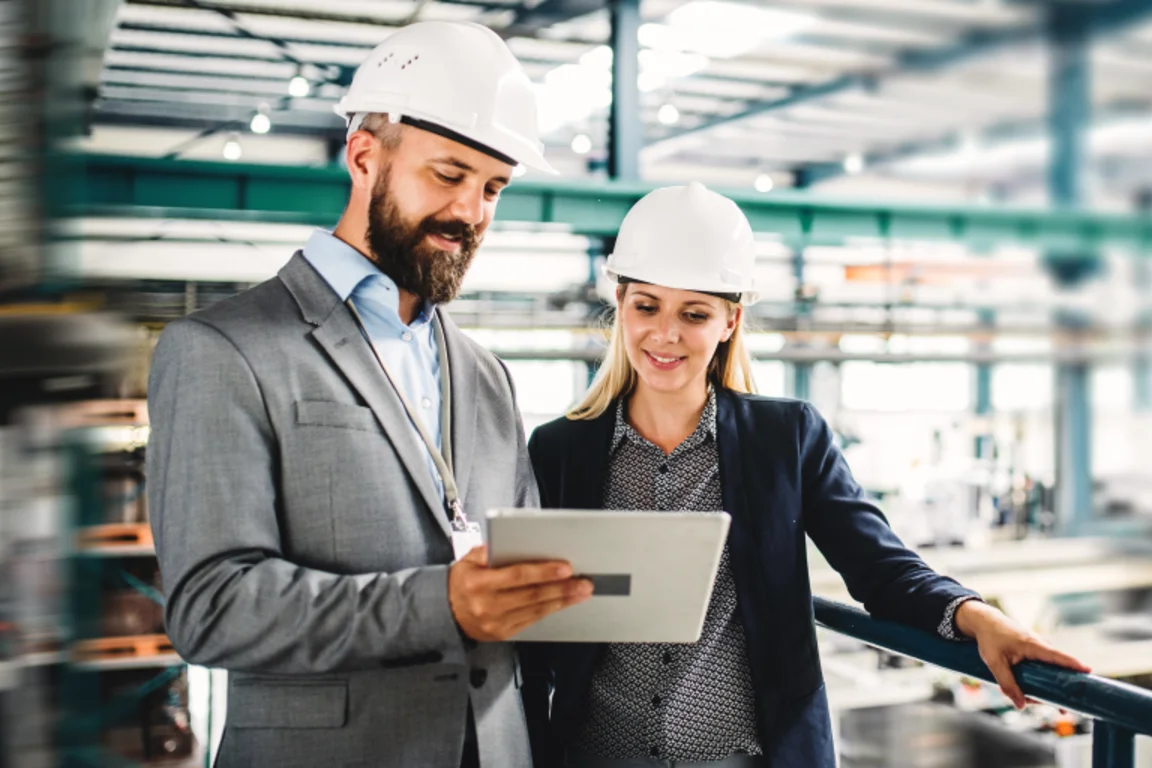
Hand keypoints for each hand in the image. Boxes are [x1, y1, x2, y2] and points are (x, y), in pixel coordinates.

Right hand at [448, 546, 592, 641]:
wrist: (444, 613)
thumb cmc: (460, 583)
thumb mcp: (467, 560)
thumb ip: (488, 551)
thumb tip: (511, 542)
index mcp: (478, 583)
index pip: (517, 575)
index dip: (544, 571)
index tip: (565, 567)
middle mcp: (488, 605)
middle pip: (532, 595)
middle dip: (562, 587)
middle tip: (583, 581)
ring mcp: (496, 622)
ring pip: (536, 610)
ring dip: (562, 600)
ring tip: (580, 592)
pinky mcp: (502, 633)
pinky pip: (532, 621)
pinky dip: (550, 610)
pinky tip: (563, 603)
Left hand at [955, 600, 1090, 708]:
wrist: (985, 622)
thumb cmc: (990, 639)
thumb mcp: (994, 663)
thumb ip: (1007, 683)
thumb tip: (1021, 705)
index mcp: (1034, 645)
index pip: (1058, 656)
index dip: (1074, 664)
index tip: (1089, 672)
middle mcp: (1041, 646)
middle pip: (1058, 669)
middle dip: (1061, 689)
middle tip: (1062, 709)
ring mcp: (1039, 648)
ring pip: (1050, 671)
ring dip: (1047, 687)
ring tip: (1037, 701)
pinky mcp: (1035, 652)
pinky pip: (1044, 668)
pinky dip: (1041, 680)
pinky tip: (1031, 692)